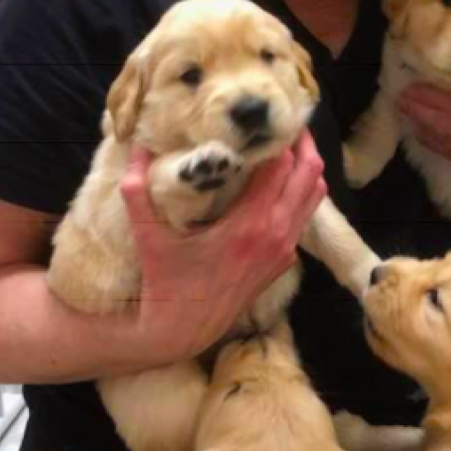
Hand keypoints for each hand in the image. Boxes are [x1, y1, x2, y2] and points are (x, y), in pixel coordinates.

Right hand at [120, 131, 325, 362]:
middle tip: (284, 123)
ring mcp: (285, 249)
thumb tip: (137, 149)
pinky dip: (299, 193)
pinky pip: (304, 216)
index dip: (278, 139)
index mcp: (249, 225)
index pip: (282, 167)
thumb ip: (139, 192)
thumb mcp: (148, 237)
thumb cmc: (165, 282)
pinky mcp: (285, 260)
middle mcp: (276, 235)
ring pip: (314, 195)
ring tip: (285, 146)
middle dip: (301, 144)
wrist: (183, 330)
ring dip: (305, 167)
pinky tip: (278, 181)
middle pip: (310, 174)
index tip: (266, 119)